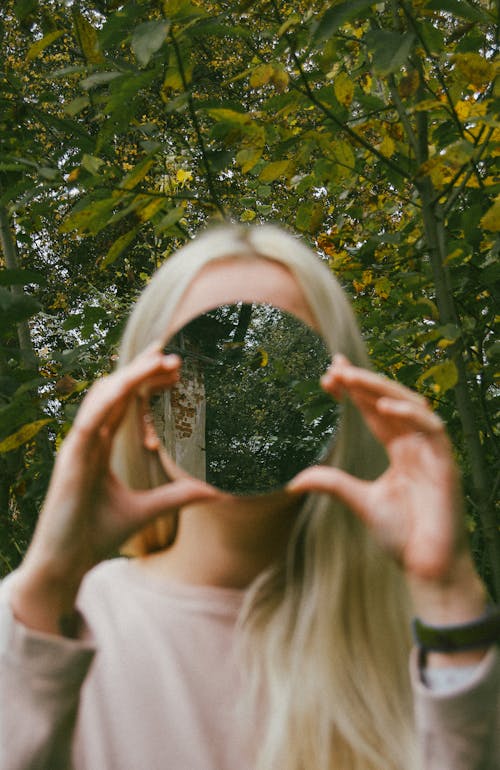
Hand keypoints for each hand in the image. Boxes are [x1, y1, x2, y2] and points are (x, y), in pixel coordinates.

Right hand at [12, 346, 216, 629]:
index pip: (125, 403)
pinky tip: (130, 384)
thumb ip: (178, 496)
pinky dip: (109, 399)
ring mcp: (77, 446)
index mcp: (101, 446)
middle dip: (143, 369)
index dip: (145, 380)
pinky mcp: (69, 458)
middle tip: (176, 353)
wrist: (68, 565)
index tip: (174, 366)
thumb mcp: (147, 510)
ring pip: (104, 397)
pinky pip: (89, 420)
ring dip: (132, 375)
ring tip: (163, 359)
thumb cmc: (97, 535)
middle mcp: (88, 439)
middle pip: (116, 391)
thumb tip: (216, 491)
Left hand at [288, 354, 466, 581]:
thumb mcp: (360, 502)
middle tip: (333, 366)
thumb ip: (333, 484)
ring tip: (351, 378)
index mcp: (400, 451)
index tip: (327, 376)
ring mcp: (432, 452)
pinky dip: (410, 414)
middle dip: (362, 381)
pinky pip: (432, 428)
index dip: (354, 391)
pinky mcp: (445, 464)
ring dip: (380, 389)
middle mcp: (416, 445)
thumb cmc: (401, 536)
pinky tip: (383, 406)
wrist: (428, 567)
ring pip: (409, 405)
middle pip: (389, 400)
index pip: (374, 411)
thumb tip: (294, 481)